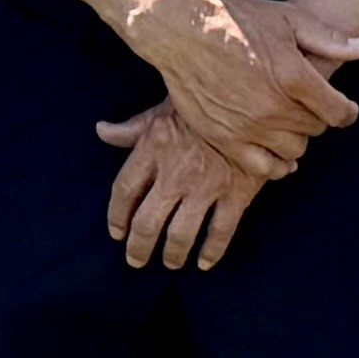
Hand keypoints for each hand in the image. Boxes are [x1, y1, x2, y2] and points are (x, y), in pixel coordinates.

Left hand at [94, 106, 271, 268]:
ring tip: (170, 261)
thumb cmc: (205, 101)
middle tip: (136, 259)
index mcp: (154, 147)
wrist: (256, 95)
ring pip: (180, 235)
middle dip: (138, 247)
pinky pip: (220, 233)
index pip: (124, 190)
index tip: (116, 231)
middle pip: (146, 222)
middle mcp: (176, 172)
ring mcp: (207, 186)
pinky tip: (204, 261)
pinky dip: (211, 252)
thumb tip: (102, 131)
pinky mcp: (237, 194)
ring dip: (172, 254)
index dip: (117, 216)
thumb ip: (133, 128)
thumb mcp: (165, 108)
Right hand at [126, 0, 358, 179]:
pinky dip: (276, 165)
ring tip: (289, 123)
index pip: (338, 111)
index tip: (345, 109)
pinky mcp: (226, 140)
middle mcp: (275, 108)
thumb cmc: (235, 20)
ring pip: (293, 150)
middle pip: (315, 129)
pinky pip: (263, 168)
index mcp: (294, 77)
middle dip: (317, 117)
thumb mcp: (287, 18)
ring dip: (297, 138)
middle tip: (307, 105)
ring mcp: (249, 128)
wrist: (183, 32)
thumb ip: (327, 38)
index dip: (346, 111)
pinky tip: (279, 156)